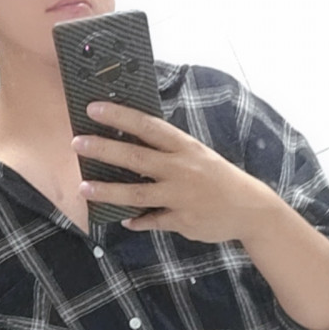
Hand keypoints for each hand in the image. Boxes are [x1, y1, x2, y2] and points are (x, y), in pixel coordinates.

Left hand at [70, 101, 276, 241]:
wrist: (250, 208)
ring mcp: (180, 196)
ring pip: (137, 193)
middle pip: (135, 158)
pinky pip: (152, 221)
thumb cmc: (219, 178)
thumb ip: (169, 151)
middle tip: (77, 143)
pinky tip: (124, 220)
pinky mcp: (182, 220)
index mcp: (185, 148)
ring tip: (84, 188)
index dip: (119, 116)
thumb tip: (133, 142)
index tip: (94, 108)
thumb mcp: (198, 155)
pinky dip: (137, 221)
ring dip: (108, 191)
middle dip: (104, 150)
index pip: (147, 127)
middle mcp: (181, 169)